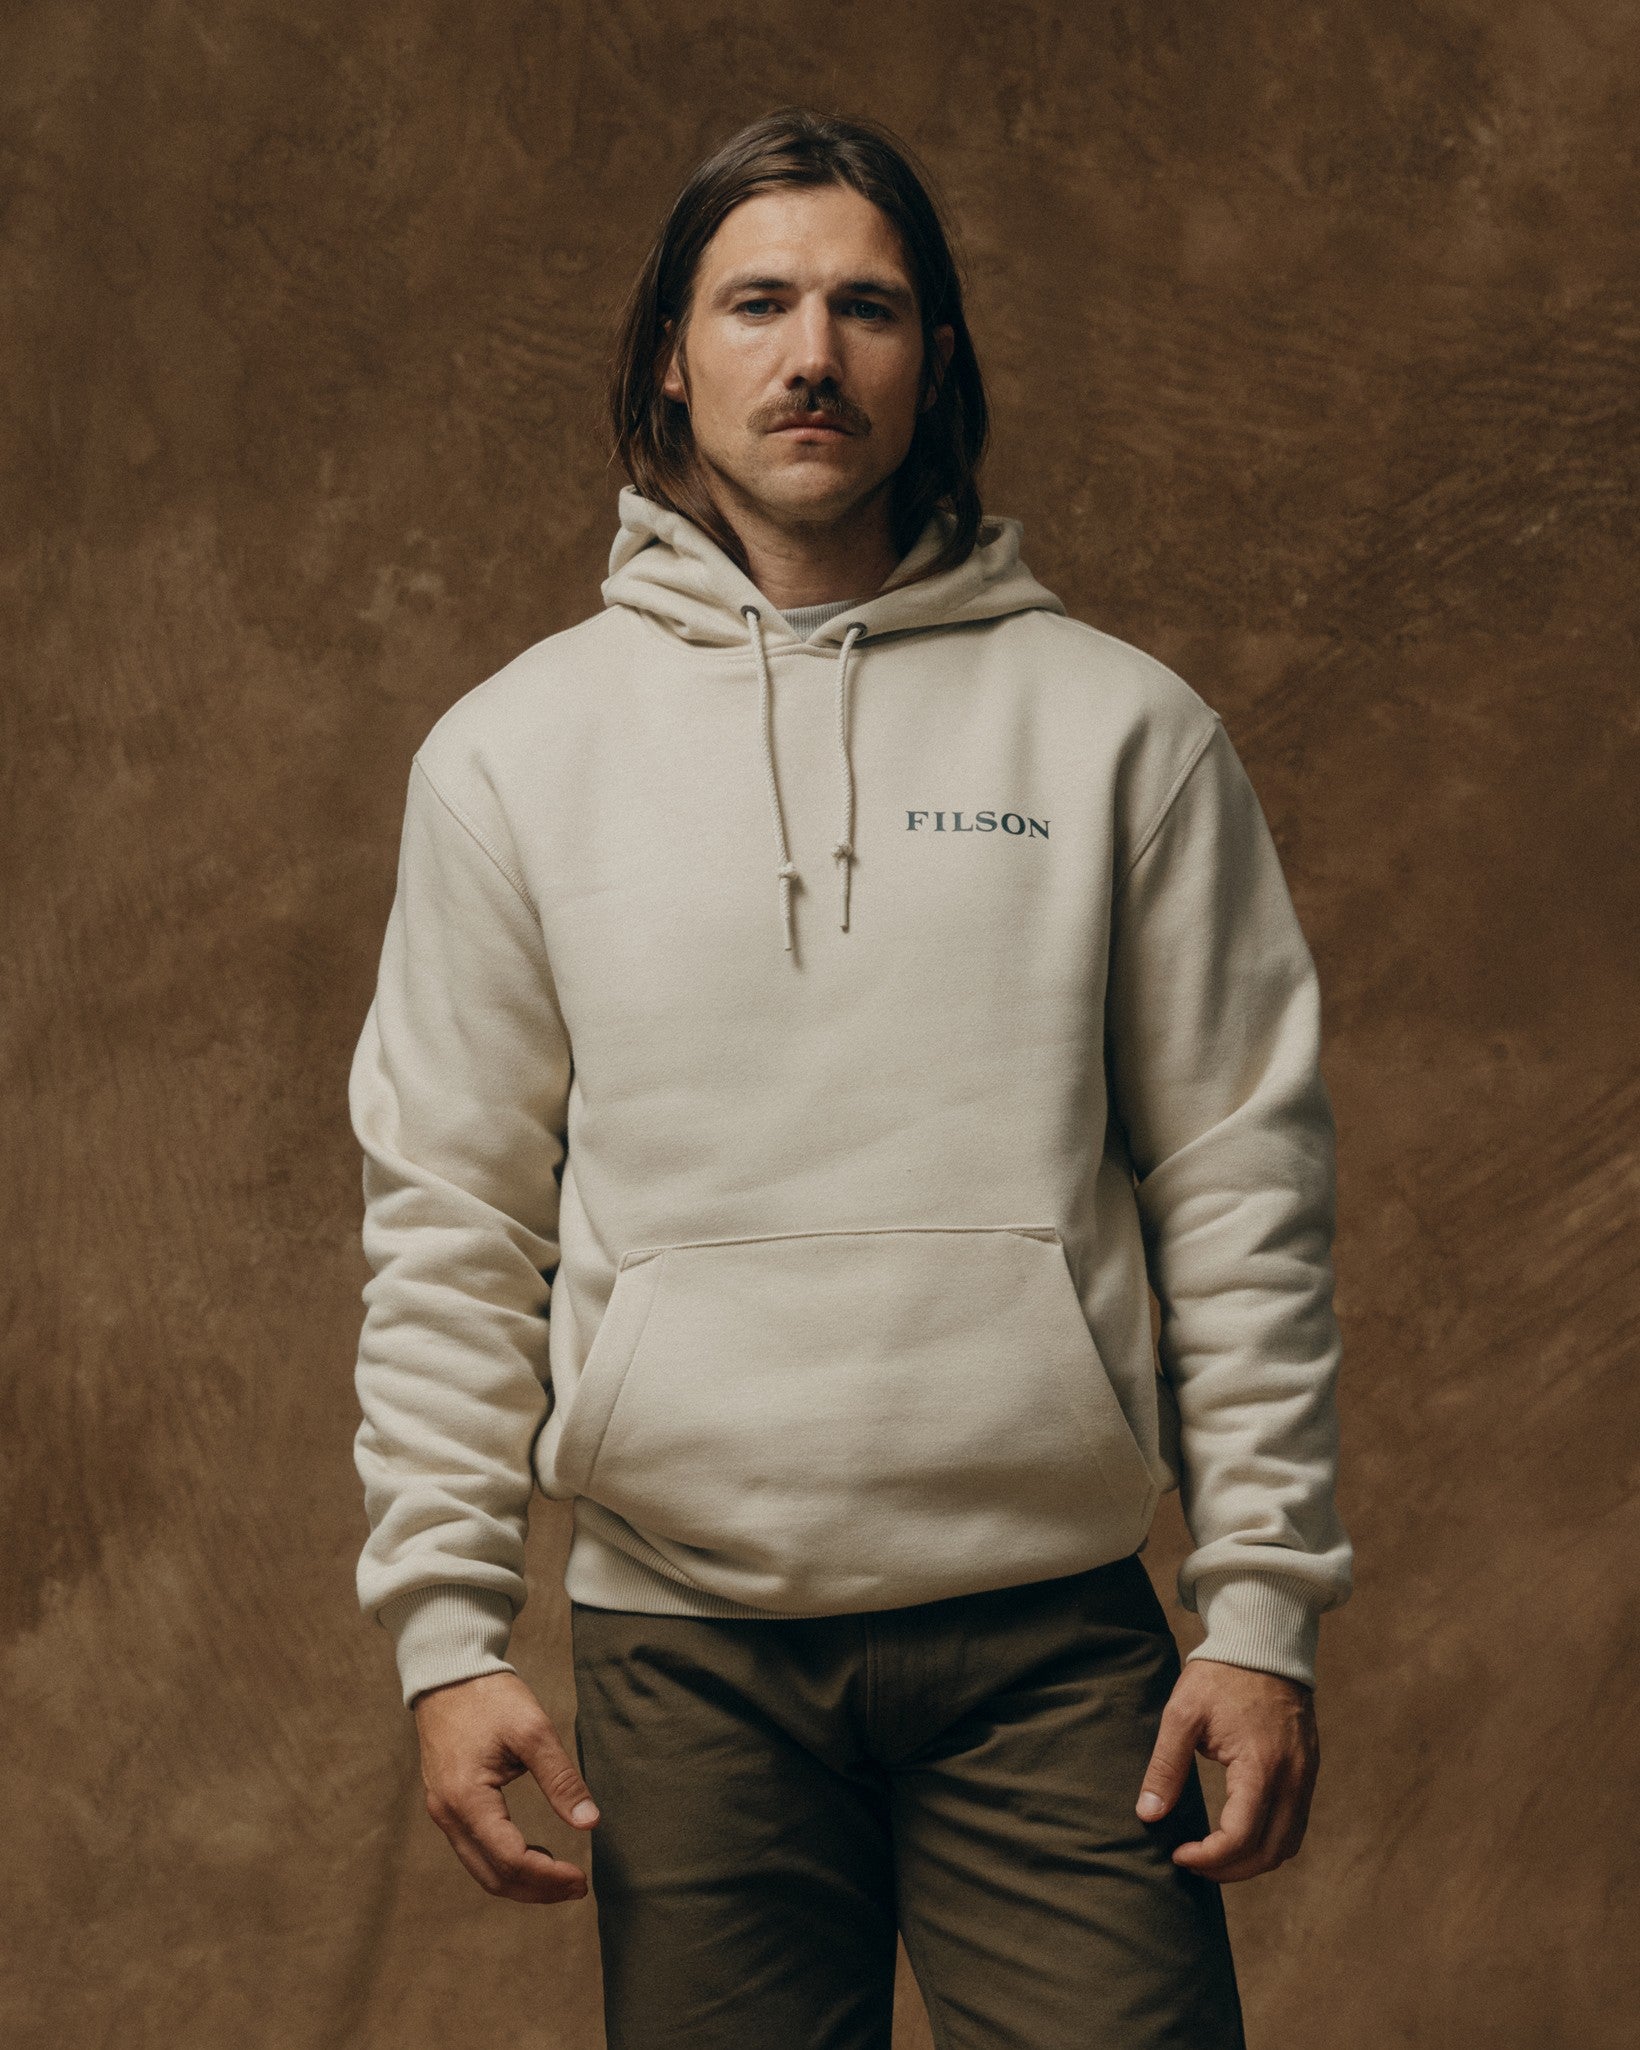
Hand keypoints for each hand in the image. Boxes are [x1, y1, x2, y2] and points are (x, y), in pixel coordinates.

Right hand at [413, 1670, 599, 1903]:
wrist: (448, 1673)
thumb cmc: (490, 1697)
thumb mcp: (532, 1730)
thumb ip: (561, 1779)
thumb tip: (590, 1822)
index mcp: (466, 1799)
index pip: (510, 1859)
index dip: (548, 1877)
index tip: (582, 1877)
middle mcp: (448, 1814)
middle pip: (493, 1877)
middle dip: (537, 1890)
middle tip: (578, 1887)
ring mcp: (443, 1812)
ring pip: (481, 1870)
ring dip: (522, 1882)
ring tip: (562, 1877)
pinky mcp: (447, 1805)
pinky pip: (475, 1851)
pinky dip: (506, 1863)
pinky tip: (535, 1855)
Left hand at [1134, 1657, 1318, 1882]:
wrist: (1263, 1643)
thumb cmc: (1221, 1675)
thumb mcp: (1183, 1715)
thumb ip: (1166, 1767)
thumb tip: (1148, 1815)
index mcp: (1261, 1766)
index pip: (1240, 1837)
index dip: (1208, 1858)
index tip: (1178, 1854)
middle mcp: (1293, 1779)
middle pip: (1269, 1853)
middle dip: (1228, 1870)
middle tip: (1192, 1863)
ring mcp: (1306, 1777)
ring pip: (1288, 1845)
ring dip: (1252, 1861)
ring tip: (1213, 1856)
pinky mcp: (1309, 1771)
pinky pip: (1296, 1825)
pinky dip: (1270, 1841)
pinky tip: (1241, 1835)